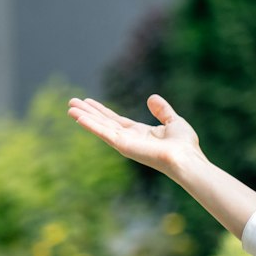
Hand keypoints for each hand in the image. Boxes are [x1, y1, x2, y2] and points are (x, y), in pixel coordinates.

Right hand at [68, 93, 204, 179]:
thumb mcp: (173, 121)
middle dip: (88, 112)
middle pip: (104, 122)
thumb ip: (162, 110)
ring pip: (100, 127)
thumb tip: (151, 97)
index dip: (101, 110)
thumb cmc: (184, 144)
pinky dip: (91, 125)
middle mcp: (129, 138)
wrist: (186, 157)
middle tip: (71, 102)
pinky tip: (79, 118)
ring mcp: (125, 142)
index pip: (115, 120)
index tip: (87, 101)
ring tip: (70, 108)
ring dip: (85, 117)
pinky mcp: (123, 146)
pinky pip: (104, 133)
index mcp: (140, 133)